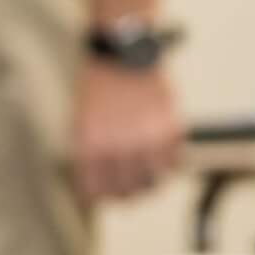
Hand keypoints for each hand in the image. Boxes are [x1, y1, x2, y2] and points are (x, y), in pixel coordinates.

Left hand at [73, 59, 182, 203]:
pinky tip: (160, 158)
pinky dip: (168, 166)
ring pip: (152, 185)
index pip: (95, 192)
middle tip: (126, 189)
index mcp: (90, 147)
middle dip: (124, 194)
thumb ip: (90, 160)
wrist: (123, 56)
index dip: (99, 198)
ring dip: (149, 184)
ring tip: (145, 177)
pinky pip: (174, 164)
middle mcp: (118, 147)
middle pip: (126, 193)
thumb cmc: (99, 91)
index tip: (102, 196)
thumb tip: (96, 195)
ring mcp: (146, 140)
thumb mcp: (81, 126)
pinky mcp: (170, 130)